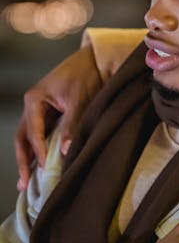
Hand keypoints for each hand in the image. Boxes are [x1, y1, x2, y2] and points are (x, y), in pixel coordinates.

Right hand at [15, 45, 101, 189]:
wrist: (93, 58)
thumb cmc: (85, 74)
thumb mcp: (79, 99)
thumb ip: (72, 124)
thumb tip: (64, 150)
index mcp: (34, 99)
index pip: (32, 131)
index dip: (37, 150)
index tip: (42, 167)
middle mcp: (32, 105)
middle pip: (23, 137)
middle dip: (23, 160)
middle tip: (24, 183)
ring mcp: (38, 109)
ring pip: (28, 138)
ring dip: (28, 157)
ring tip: (27, 182)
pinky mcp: (48, 113)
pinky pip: (40, 134)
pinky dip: (39, 149)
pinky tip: (40, 165)